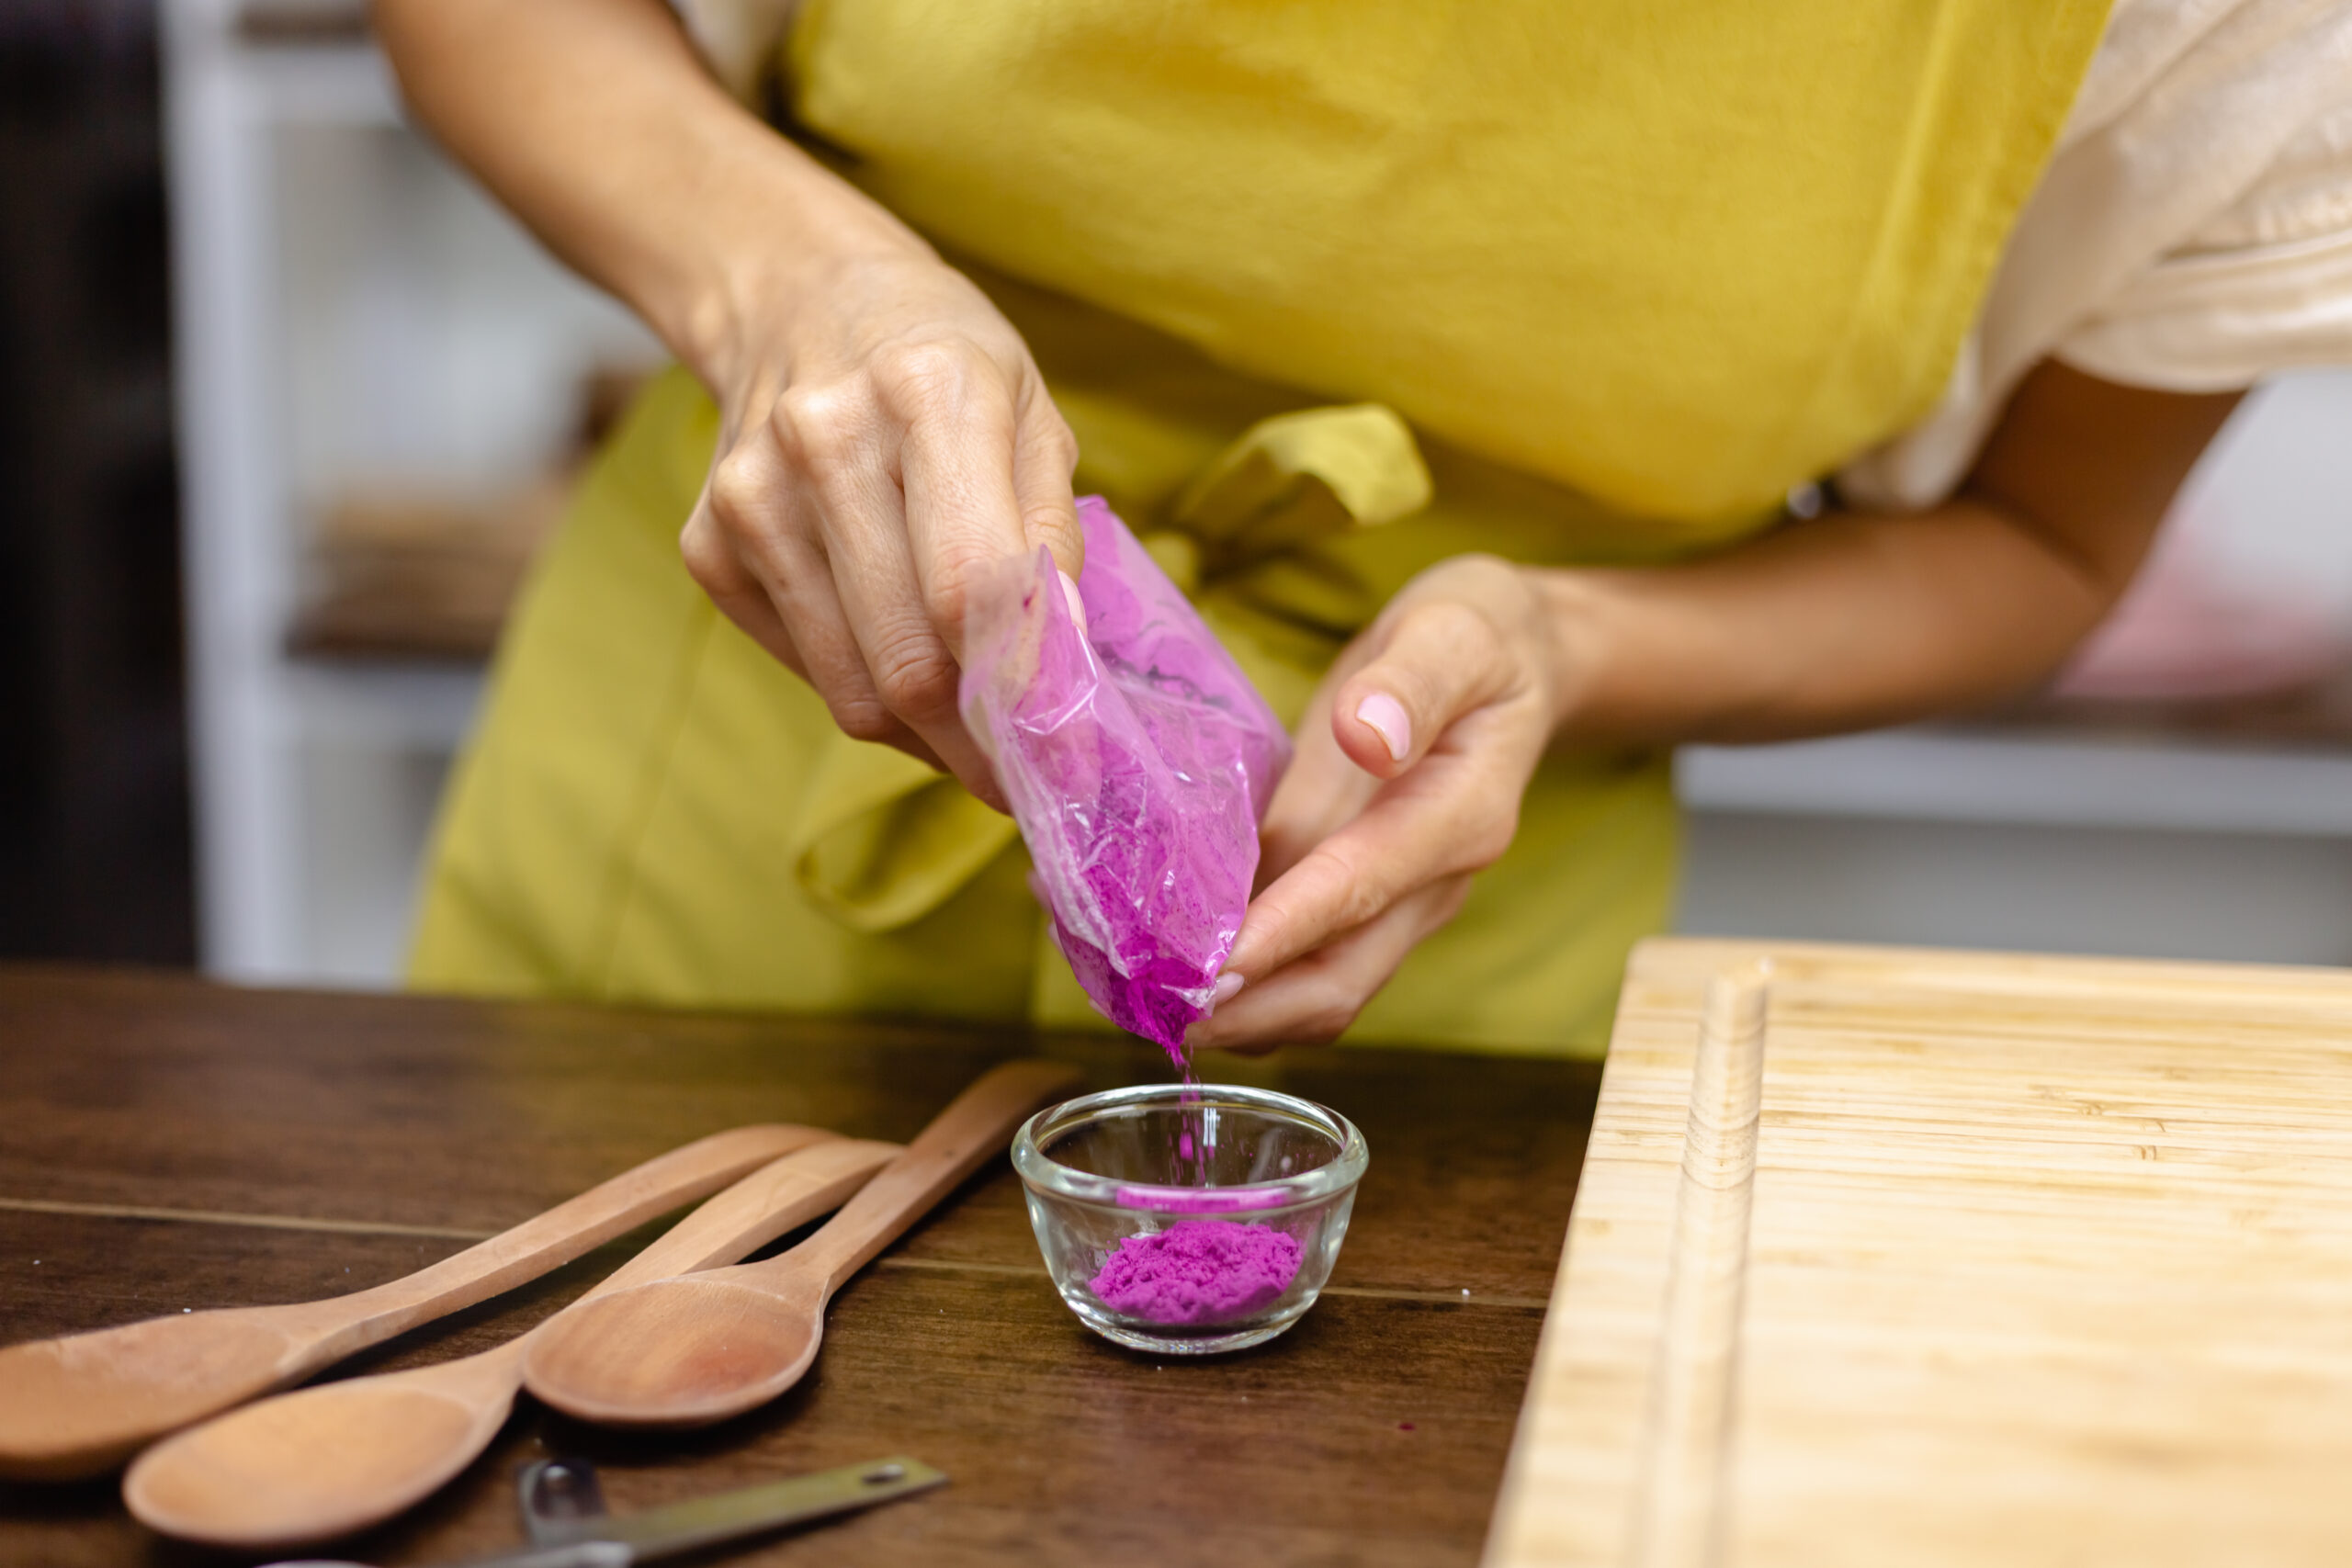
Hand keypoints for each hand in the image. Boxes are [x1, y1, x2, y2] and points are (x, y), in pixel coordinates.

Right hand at [678, 214, 1081, 807]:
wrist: (797, 297)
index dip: (1022, 698)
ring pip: (854, 691)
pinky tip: (903, 660)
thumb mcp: (1033, 414)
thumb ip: (1053, 543)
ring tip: (976, 731)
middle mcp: (823, 444)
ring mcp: (750, 499)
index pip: (971, 591)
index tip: (1066, 763)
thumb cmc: (944, 363)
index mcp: (927, 394)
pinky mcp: (708, 548)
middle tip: (1029, 778)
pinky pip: (810, 673)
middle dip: (980, 748)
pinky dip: (871, 697)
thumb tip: (1065, 681)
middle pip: (908, 662)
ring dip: (929, 738)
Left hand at [1185, 555, 1568, 1052]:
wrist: (1515, 661)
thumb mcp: (1453, 633)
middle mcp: (1433, 882)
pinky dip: (1243, 977)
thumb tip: (1367, 737)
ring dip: (1240, 1009)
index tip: (1207, 971)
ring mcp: (1401, 900)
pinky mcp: (1366, 898)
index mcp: (1458, 817)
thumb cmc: (1477, 637)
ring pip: (1320, 988)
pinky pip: (1304, 959)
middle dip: (1249, 1007)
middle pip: (1341, 979)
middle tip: (1151, 1010)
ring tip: (1144, 999)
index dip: (1281, 936)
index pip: (1359, 889)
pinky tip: (1170, 961)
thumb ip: (1412, 684)